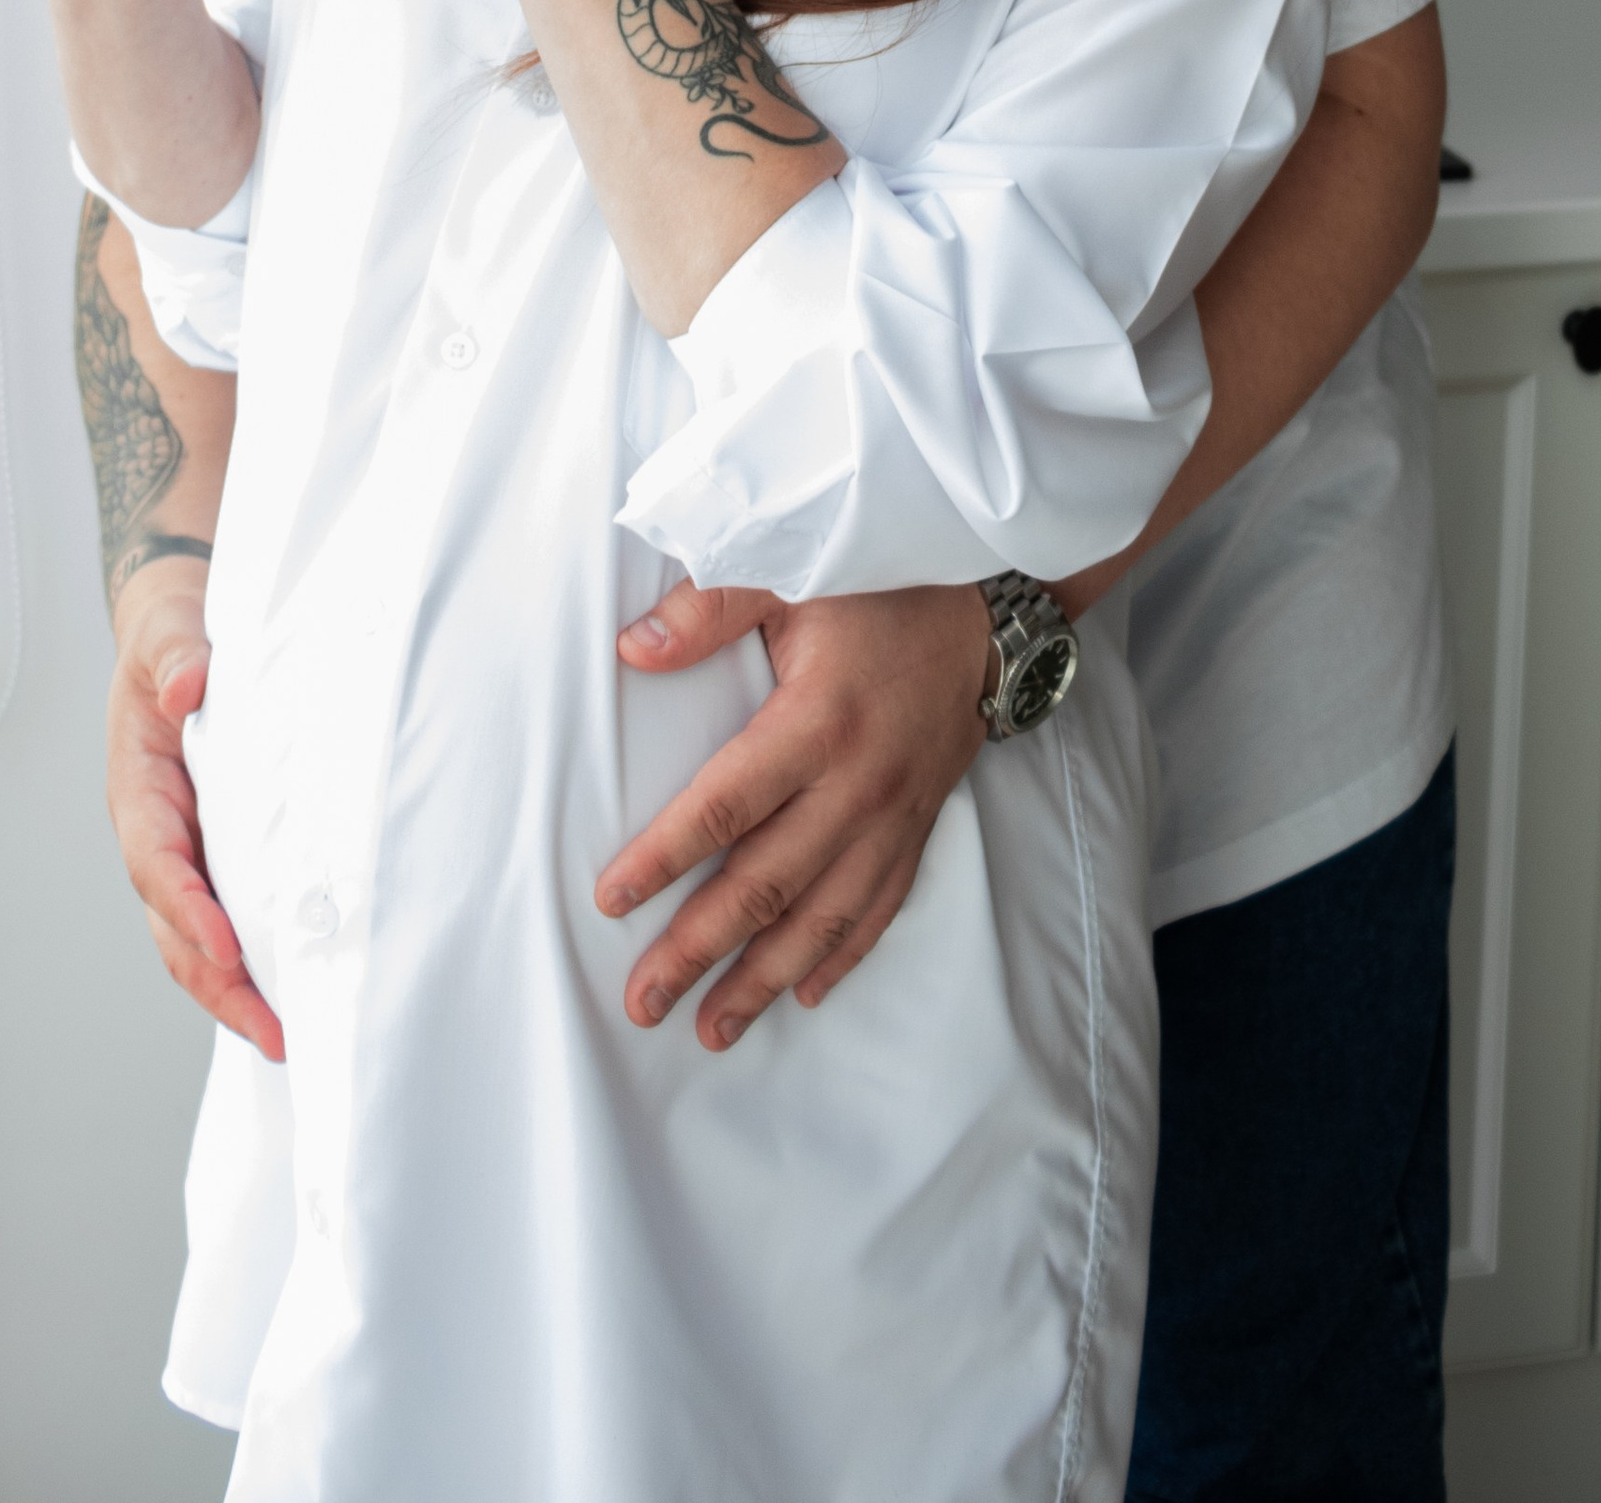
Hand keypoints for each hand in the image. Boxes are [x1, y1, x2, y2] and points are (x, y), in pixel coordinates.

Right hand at [105, 566, 282, 1060]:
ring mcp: (188, 851)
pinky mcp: (220, 855)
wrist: (178, 634)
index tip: (224, 943)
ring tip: (286, 1038)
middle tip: (271, 1030)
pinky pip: (230, 918)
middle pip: (175, 925)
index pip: (155, 859)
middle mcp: (157, 832)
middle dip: (217, 983)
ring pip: (198, 938)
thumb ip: (175, 657)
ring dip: (236, 991)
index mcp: (138, 787)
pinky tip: (293, 994)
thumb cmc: (171, 639)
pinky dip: (253, 963)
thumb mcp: (168, 633)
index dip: (186, 905)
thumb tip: (183, 688)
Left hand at [595, 581, 991, 1050]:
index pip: (724, 806)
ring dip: (764, 979)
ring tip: (711, 1028)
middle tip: (643, 1001)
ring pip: (822, 918)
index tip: (611, 900)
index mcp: (817, 723)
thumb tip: (633, 649)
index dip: (664, 857)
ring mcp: (893, 816)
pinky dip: (840, 957)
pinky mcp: (917, 827)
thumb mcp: (793, 572)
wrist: (989, 610)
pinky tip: (803, 993)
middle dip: (699, 950)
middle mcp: (857, 786)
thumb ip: (710, 607)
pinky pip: (878, 908)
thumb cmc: (881, 586)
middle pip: (766, 885)